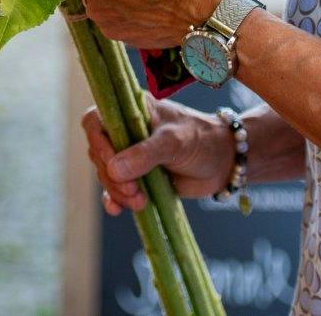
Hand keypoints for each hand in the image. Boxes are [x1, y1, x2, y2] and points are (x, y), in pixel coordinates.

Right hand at [81, 99, 232, 214]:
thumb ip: (144, 154)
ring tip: (140, 202)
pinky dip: (115, 200)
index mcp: (131, 111)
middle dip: (112, 176)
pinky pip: (116, 190)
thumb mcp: (174, 142)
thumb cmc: (202, 139)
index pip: (96, 121)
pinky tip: (117, 210)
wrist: (224, 162)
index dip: (97, 142)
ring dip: (118, 191)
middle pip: (100, 153)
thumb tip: (113, 170)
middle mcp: (126, 132)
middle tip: (133, 191)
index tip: (111, 163)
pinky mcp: (138, 178)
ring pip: (108, 175)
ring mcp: (130, 156)